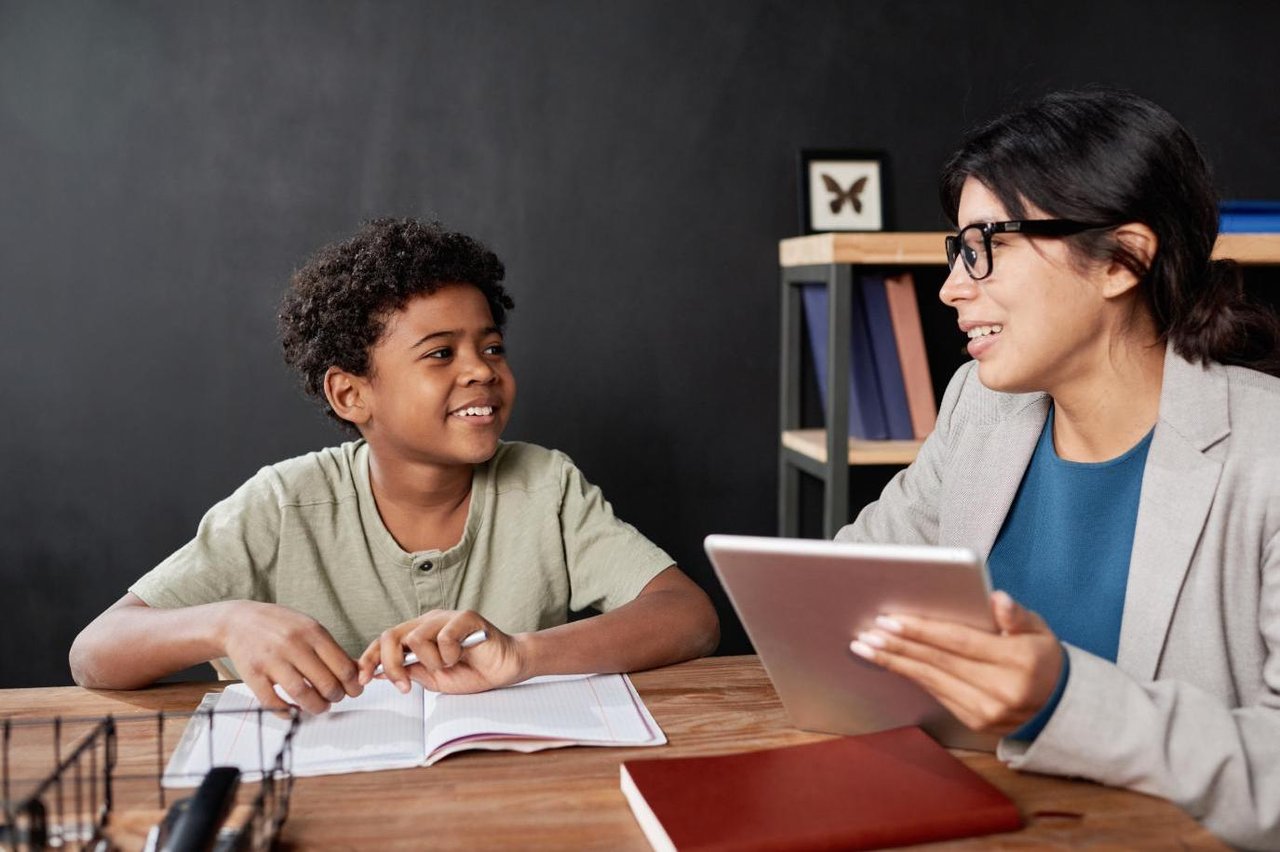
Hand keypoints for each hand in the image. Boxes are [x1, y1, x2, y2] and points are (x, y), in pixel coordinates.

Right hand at [215, 601, 361, 715]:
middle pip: (325, 683)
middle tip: (336, 699)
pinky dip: (287, 712)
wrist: (238, 622)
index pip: (343, 666)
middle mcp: (293, 645)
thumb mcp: (309, 627)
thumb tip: (356, 672)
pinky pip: (273, 702)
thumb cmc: (280, 626)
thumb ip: (331, 649)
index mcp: (312, 632)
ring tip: (320, 707)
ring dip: (316, 707)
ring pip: (302, 694)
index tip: (355, 690)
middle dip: (336, 697)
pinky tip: (294, 710)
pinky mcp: (252, 675)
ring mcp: (271, 660)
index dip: (353, 684)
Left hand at [357, 610, 527, 693]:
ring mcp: (446, 617)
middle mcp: (428, 621)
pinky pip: (443, 637)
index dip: (370, 659)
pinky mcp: (465, 617)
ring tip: (449, 665)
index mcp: (418, 633)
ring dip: (430, 662)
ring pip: (416, 638)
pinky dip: (450, 654)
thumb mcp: (433, 679)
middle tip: (404, 686)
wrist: (506, 668)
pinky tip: (462, 655)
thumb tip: (379, 673)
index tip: (362, 680)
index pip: (384, 640)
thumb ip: (410, 672)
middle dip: (391, 665)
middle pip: (391, 636)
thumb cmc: (473, 672)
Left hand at [848, 591, 1062, 734]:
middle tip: (867, 632)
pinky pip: (936, 692)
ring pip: (932, 680)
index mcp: (1017, 660)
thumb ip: (1017, 615)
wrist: (1058, 705)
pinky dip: (911, 675)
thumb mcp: (1039, 630)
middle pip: (939, 662)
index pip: (960, 642)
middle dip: (899, 646)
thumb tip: (997, 599)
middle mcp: (1001, 689)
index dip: (923, 631)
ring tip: (865, 647)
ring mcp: (987, 710)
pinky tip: (891, 661)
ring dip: (895, 662)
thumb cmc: (1042, 657)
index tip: (890, 620)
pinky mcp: (975, 721)